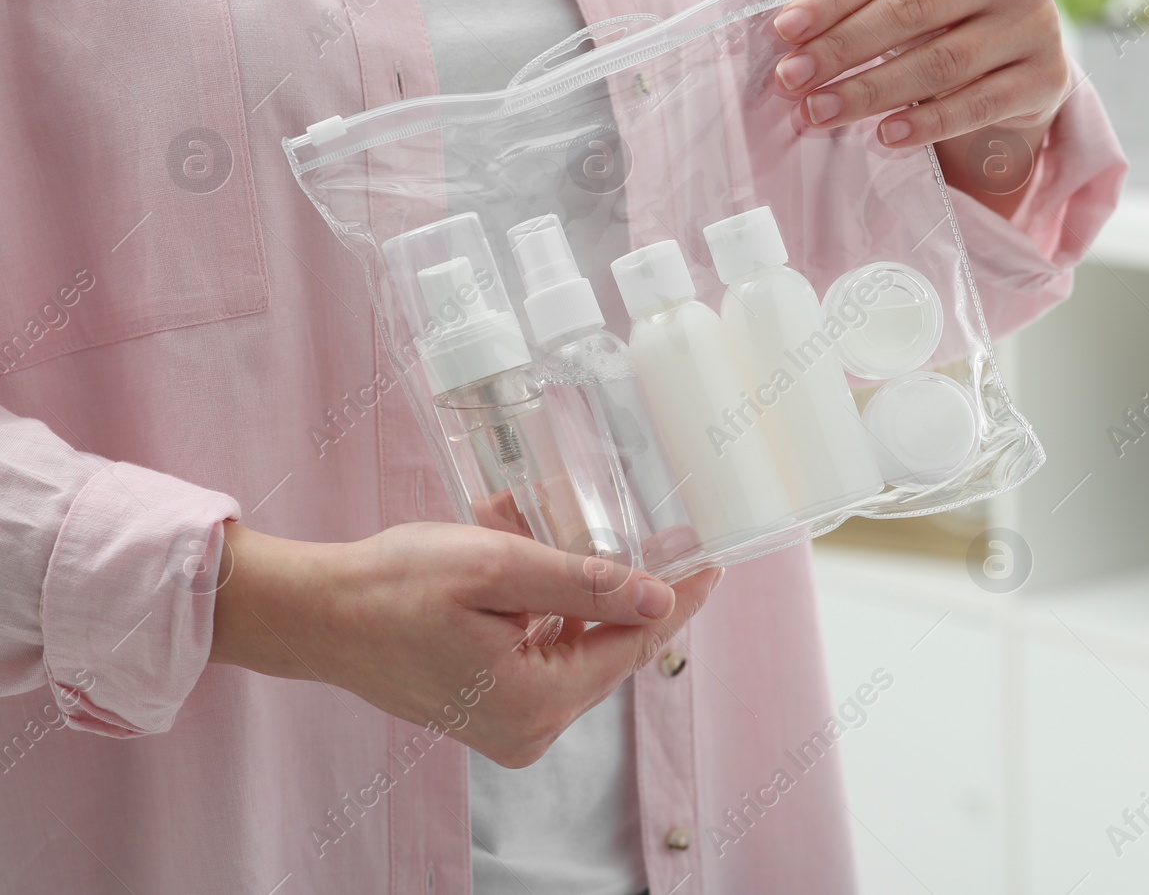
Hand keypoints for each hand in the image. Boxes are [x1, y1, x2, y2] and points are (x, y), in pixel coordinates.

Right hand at [211, 521, 720, 766]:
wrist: (319, 615)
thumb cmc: (395, 586)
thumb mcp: (500, 569)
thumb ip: (586, 585)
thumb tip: (659, 600)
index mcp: (537, 702)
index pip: (634, 646)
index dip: (677, 601)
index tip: (711, 564)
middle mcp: (530, 729)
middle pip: (610, 653)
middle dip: (627, 591)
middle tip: (655, 539)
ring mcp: (509, 726)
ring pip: (580, 651)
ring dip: (584, 595)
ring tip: (569, 537)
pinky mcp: (491, 710)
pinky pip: (547, 657)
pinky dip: (552, 611)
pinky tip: (541, 568)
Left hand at [772, 0, 1070, 212]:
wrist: (1024, 54)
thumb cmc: (951, 10)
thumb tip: (793, 39)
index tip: (785, 31)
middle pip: (910, 10)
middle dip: (841, 49)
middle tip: (792, 80)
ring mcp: (1036, 20)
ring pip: (938, 62)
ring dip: (869, 93)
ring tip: (819, 113)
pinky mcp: (1046, 76)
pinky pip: (974, 105)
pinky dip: (925, 123)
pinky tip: (884, 136)